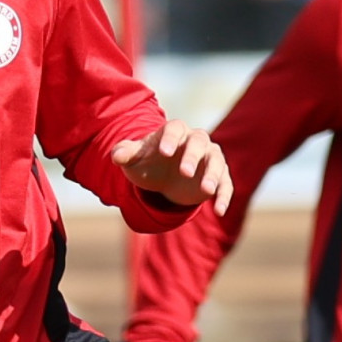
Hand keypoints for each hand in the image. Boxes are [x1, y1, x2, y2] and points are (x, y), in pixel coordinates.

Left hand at [111, 118, 230, 212]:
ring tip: (207, 191)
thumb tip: (116, 156)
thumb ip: (124, 154)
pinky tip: (219, 211)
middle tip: (184, 173)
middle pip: (199, 142)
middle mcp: (196, 141)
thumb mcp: (134, 160)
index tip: (163, 153)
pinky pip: (225, 183)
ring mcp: (210, 158)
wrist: (164, 177)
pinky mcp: (219, 176)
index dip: (169, 139)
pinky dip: (224, 196)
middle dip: (192, 156)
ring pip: (216, 161)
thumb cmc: (148, 163)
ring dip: (212, 175)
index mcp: (174, 132)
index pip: (174, 129)